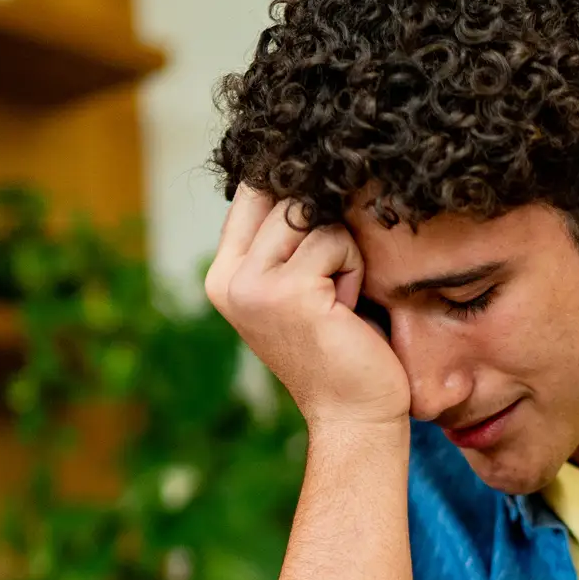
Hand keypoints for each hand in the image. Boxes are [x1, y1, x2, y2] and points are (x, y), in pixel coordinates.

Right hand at [205, 184, 408, 428]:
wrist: (355, 414)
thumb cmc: (341, 348)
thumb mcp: (301, 285)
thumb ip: (287, 237)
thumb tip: (303, 164)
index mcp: (224, 274)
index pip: (252, 190)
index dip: (291, 181)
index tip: (321, 188)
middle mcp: (228, 278)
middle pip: (281, 194)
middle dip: (322, 223)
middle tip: (334, 277)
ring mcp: (252, 285)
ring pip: (309, 214)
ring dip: (341, 249)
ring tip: (340, 296)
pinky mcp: (287, 291)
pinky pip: (334, 241)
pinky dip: (353, 269)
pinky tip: (347, 308)